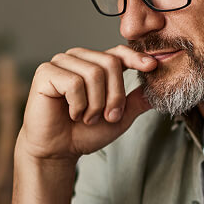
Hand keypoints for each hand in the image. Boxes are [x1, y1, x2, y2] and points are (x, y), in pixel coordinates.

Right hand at [17, 46, 156, 161]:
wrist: (59, 150)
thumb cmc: (84, 132)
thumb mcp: (119, 117)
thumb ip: (136, 101)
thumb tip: (158, 90)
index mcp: (94, 64)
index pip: (118, 53)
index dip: (136, 58)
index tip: (152, 67)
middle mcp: (78, 58)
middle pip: (110, 63)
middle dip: (115, 96)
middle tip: (107, 117)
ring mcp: (60, 63)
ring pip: (94, 74)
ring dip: (95, 104)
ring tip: (87, 118)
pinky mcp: (45, 72)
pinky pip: (74, 83)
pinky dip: (78, 105)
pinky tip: (72, 114)